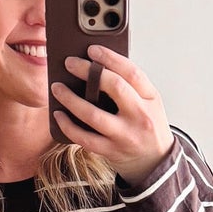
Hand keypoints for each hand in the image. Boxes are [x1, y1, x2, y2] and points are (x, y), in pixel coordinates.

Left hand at [51, 45, 173, 183]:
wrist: (155, 161)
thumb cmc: (148, 126)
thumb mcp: (149, 102)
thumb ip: (131, 85)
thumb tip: (97, 65)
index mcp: (150, 98)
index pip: (132, 72)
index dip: (110, 58)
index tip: (92, 50)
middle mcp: (140, 116)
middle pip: (115, 87)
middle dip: (88, 72)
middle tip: (70, 63)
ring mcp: (125, 135)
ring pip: (94, 115)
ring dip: (71, 99)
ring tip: (57, 88)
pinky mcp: (111, 151)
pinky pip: (85, 138)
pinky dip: (68, 126)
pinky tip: (58, 115)